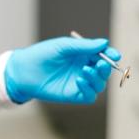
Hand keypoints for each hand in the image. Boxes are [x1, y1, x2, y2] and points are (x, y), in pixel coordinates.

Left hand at [4, 37, 121, 103]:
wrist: (24, 71)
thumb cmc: (41, 55)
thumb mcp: (63, 46)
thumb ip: (83, 46)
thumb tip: (104, 43)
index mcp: (83, 55)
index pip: (103, 56)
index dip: (111, 55)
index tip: (115, 55)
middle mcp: (83, 69)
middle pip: (103, 71)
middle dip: (105, 68)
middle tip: (100, 64)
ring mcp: (79, 83)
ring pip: (99, 85)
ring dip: (97, 78)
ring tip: (85, 71)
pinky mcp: (73, 95)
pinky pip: (89, 96)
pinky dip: (89, 89)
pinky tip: (79, 80)